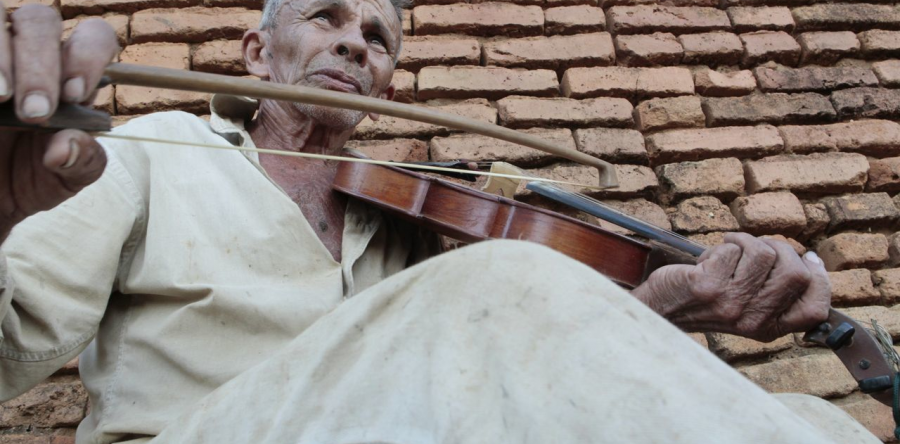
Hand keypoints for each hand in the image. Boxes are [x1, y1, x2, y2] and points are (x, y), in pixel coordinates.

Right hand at [0, 4, 117, 237]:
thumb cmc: (31, 178)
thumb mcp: (67, 178)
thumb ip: (83, 161)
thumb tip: (69, 144)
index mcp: (71, 75)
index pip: (93, 37)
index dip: (88, 57)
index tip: (74, 95)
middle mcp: (30, 54)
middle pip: (39, 21)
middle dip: (39, 64)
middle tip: (34, 113)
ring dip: (1, 56)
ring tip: (1, 97)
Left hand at [632, 233, 830, 341]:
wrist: (662, 310)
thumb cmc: (706, 302)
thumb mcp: (748, 308)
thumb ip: (776, 292)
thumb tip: (812, 261)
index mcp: (769, 328)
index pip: (814, 310)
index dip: (820, 279)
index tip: (809, 259)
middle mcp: (753, 320)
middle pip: (795, 273)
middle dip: (780, 249)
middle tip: (757, 248)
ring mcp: (730, 304)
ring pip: (764, 254)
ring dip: (748, 241)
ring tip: (732, 249)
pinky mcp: (708, 286)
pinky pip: (734, 248)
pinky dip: (725, 242)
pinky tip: (711, 256)